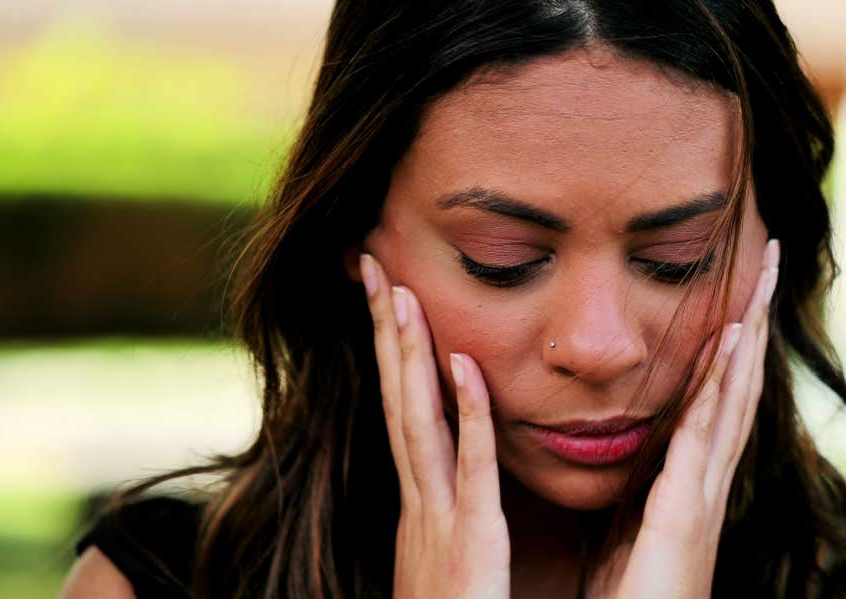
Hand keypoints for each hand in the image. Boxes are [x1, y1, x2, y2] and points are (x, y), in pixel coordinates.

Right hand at [360, 254, 509, 598]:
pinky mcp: (471, 542)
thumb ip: (452, 510)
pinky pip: (469, 469)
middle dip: (384, 331)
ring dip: (408, 355)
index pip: (403, 408)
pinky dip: (466, 416)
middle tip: (373, 265)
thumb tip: (455, 473)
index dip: (391, 350)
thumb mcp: (447, 555)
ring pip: (419, 421)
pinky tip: (464, 368)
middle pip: (397, 399)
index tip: (388, 294)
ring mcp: (439, 518)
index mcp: (421, 501)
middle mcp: (420, 501)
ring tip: (401, 293)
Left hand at [609, 239, 779, 598]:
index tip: (738, 296)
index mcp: (689, 483)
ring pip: (733, 397)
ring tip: (764, 278)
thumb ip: (637, 497)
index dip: (730, 350)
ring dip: (749, 336)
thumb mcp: (628, 534)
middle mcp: (705, 482)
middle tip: (771, 262)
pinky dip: (725, 384)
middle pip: (736, 386)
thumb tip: (631, 467)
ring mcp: (702, 496)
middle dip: (754, 323)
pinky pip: (706, 435)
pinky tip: (734, 339)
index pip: (715, 401)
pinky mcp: (685, 514)